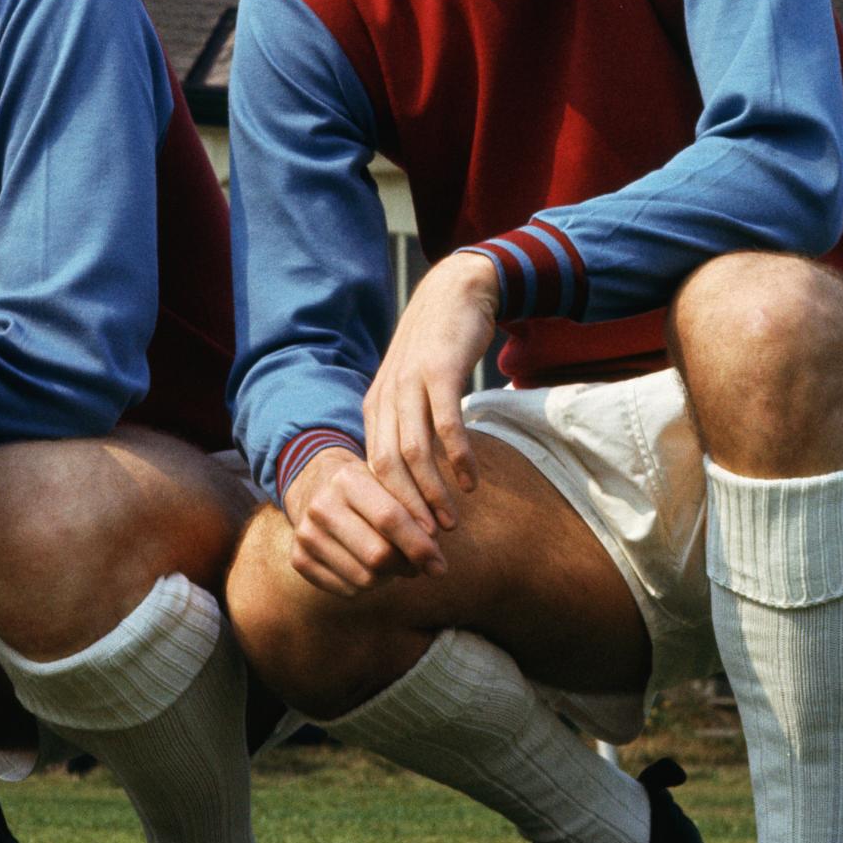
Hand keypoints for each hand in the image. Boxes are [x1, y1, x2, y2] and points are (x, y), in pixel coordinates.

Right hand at [283, 444, 444, 594]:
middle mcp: (321, 506)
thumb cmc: (367, 490)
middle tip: (420, 566)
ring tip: (393, 563)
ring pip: (365, 578)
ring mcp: (305, 534)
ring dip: (389, 578)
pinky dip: (367, 587)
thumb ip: (415, 514)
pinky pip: (347, 590)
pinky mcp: (298, 559)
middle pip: (378, 555)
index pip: (391, 519)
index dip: (420, 546)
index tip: (440, 563)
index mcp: (347, 479)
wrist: (316, 487)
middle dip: (408, 566)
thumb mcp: (389, 486)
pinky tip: (369, 568)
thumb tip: (434, 557)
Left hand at [361, 251, 498, 540]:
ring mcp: (409, 386)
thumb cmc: (435, 351)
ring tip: (448, 524)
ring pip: (413, 452)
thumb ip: (407, 429)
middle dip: (405, 512)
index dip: (386, 510)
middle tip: (424, 547)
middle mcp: (385, 399)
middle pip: (386, 468)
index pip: (371, 471)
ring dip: (431, 493)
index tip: (403, 542)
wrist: (453, 295)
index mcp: (375, 409)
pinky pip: (445, 424)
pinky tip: (470, 483)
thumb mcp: (411, 392)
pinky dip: (457, 458)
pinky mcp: (439, 373)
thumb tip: (409, 479)